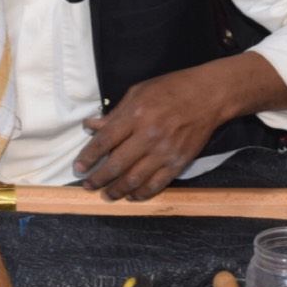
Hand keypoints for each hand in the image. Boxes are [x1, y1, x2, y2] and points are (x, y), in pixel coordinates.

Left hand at [73, 52, 286, 200]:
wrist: (208, 96)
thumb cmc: (170, 89)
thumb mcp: (138, 92)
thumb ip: (115, 113)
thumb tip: (91, 126)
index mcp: (135, 115)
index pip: (105, 141)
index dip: (88, 157)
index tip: (78, 167)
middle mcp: (148, 136)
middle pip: (116, 165)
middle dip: (98, 178)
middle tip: (88, 185)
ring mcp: (164, 152)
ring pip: (134, 179)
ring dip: (117, 190)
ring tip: (106, 194)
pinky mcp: (179, 163)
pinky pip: (156, 184)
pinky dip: (141, 194)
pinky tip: (131, 196)